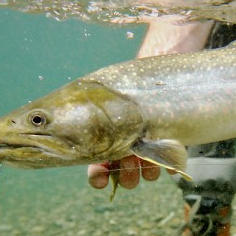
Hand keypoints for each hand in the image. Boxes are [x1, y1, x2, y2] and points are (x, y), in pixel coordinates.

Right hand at [87, 17, 212, 189]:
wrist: (166, 54)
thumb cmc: (130, 75)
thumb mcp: (102, 93)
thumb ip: (90, 117)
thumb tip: (63, 137)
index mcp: (102, 133)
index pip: (95, 162)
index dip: (97, 175)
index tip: (99, 180)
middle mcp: (124, 140)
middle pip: (120, 169)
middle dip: (123, 175)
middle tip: (129, 171)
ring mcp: (148, 140)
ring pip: (143, 169)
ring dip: (144, 172)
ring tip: (147, 166)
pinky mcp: (170, 137)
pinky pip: (168, 161)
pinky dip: (169, 164)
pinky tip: (171, 164)